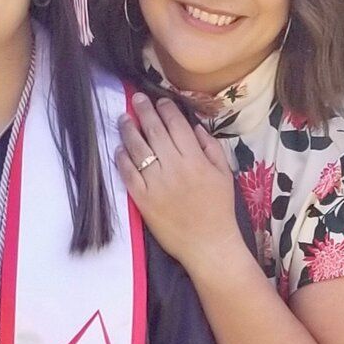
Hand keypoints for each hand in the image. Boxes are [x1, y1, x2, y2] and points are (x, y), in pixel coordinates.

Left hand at [116, 94, 243, 273]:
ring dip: (129, 131)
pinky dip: (122, 159)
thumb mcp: (224, 174)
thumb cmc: (219, 209)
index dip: (166, 109)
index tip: (159, 100)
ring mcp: (157, 183)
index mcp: (196, 160)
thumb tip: (194, 126)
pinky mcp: (144, 200)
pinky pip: (129, 174)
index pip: (177, 125)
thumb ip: (211, 148)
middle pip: (155, 131)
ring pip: (139, 150)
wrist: (209, 245)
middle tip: (136, 99)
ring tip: (123, 119)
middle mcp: (175, 167)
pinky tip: (119, 149)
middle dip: (144, 111)